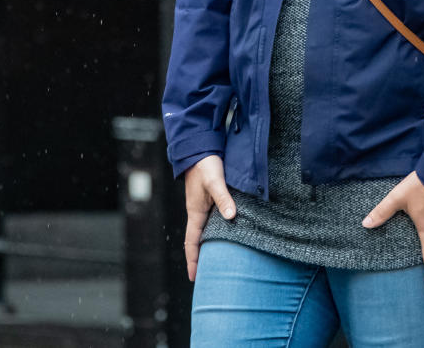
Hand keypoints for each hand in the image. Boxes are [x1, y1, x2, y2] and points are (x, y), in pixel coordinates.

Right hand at [183, 155, 235, 280]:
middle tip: (209, 275)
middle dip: (201, 257)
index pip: (192, 241)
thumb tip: (231, 217)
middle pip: (199, 239)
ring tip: (219, 260)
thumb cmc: (205, 165)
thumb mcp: (215, 182)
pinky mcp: (211, 198)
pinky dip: (218, 230)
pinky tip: (229, 233)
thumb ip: (223, 198)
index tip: (194, 277)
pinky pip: (213, 220)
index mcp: (195, 212)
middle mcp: (199, 211)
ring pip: (207, 230)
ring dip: (210, 244)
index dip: (193, 260)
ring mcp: (204, 205)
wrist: (200, 147)